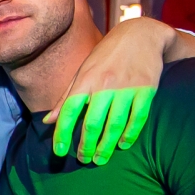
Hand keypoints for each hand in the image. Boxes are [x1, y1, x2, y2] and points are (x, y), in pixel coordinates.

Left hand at [47, 16, 172, 163]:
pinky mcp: (146, 90)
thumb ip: (66, 97)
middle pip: (92, 123)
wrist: (140, 34)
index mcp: (86, 80)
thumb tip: (48, 120)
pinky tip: (124, 145)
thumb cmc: (106, 56)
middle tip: (83, 160)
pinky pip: (138, 119)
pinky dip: (130, 135)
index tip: (59, 151)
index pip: (68, 111)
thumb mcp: (83, 71)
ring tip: (100, 159)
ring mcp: (127, 88)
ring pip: (115, 125)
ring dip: (106, 146)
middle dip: (86, 146)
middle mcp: (105, 84)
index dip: (62, 133)